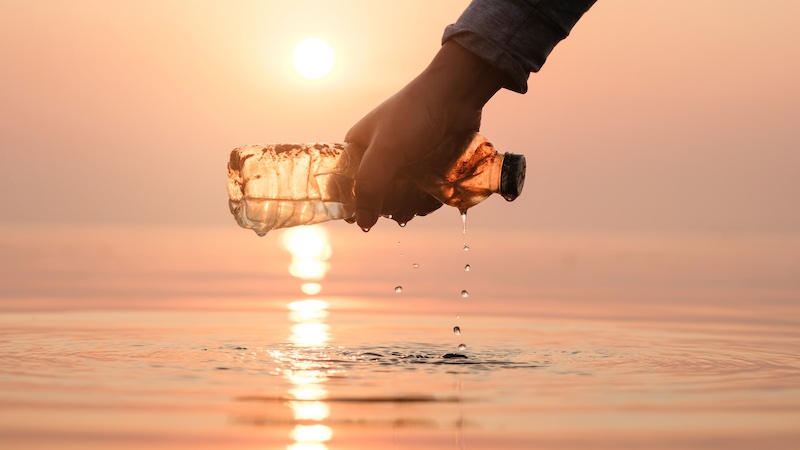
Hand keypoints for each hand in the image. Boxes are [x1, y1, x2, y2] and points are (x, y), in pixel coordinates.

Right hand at [345, 42, 507, 230]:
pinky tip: (436, 194)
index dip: (352, 204)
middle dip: (388, 206)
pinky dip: (429, 200)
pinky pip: (423, 195)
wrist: (456, 95)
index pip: (345, 186)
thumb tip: (362, 224)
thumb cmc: (413, 116)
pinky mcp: (427, 169)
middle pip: (377, 198)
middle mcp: (379, 158)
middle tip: (399, 203)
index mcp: (358, 149)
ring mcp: (405, 164)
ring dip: (411, 206)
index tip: (364, 217)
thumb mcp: (384, 153)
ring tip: (420, 197)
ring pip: (402, 200)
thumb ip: (368, 188)